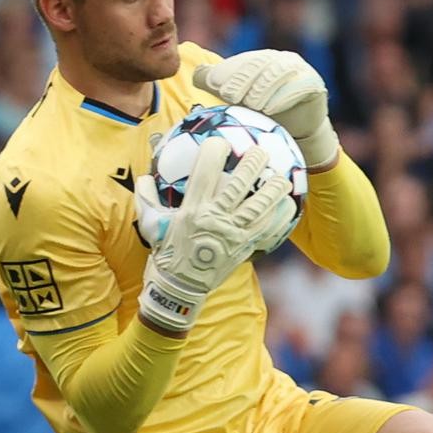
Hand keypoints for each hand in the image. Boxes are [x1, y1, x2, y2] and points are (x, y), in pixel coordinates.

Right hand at [135, 137, 296, 335]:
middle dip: (252, 164)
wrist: (179, 289)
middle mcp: (216, 219)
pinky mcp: (244, 249)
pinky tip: (289, 206)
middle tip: (261, 151)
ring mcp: (233, 236)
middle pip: (239, 186)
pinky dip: (280, 219)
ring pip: (259, 208)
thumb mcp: (150, 225)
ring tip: (282, 177)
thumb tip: (143, 178)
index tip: (220, 142)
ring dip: (273, 191)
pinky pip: (267, 232)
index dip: (214, 153)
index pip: (206, 173)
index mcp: (193, 210)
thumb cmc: (165, 254)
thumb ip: (147, 199)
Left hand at [193, 51, 336, 168]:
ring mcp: (300, 71)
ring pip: (279, 72)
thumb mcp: (239, 99)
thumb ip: (219, 85)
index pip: (243, 62)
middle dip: (243, 79)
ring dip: (263, 87)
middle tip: (229, 96)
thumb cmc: (264, 115)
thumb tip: (195, 75)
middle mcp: (281, 60)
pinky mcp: (314, 84)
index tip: (215, 88)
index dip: (228, 72)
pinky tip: (271, 109)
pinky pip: (300, 86)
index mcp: (261, 60)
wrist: (298, 131)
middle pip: (260, 64)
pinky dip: (284, 96)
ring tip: (251, 105)